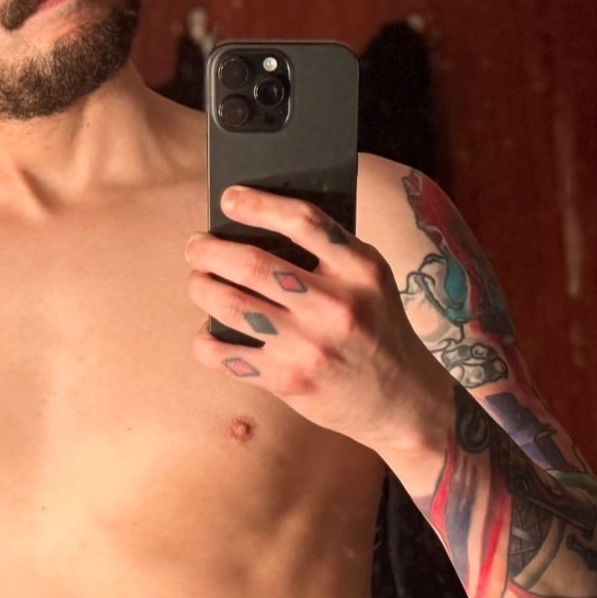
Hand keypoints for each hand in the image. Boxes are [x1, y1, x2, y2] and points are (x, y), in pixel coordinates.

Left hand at [184, 184, 450, 454]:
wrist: (400, 399)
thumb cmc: (376, 330)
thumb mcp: (370, 281)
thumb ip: (329, 253)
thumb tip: (257, 226)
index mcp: (359, 269)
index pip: (302, 221)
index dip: (258, 204)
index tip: (228, 198)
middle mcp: (334, 305)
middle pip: (252, 263)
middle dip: (209, 251)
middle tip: (195, 247)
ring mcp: (308, 345)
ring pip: (230, 305)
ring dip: (201, 288)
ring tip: (199, 282)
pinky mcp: (287, 380)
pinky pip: (225, 355)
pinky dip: (206, 341)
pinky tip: (209, 332)